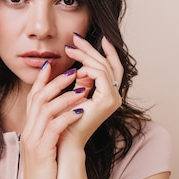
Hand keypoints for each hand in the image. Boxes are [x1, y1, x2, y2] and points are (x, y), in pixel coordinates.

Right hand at [17, 61, 86, 178]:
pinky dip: (66, 117)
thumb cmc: (45, 173)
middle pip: (38, 98)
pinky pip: (53, 129)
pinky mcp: (42, 152)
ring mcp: (34, 140)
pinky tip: (80, 111)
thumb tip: (63, 113)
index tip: (52, 65)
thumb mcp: (46, 146)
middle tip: (73, 71)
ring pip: (45, 110)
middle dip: (56, 82)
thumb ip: (50, 128)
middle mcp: (29, 131)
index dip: (41, 80)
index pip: (33, 97)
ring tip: (81, 88)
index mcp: (30, 128)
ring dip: (64, 97)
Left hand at [59, 33, 122, 150]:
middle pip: (107, 64)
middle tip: (75, 38)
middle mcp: (115, 96)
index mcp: (109, 94)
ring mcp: (114, 99)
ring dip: (85, 56)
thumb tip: (78, 66)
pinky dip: (88, 69)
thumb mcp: (73, 92)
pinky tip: (76, 70)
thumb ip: (79, 79)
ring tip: (69, 50)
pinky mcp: (107, 101)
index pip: (111, 67)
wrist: (64, 140)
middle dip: (91, 49)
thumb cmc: (65, 119)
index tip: (96, 38)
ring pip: (103, 67)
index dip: (105, 52)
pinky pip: (101, 76)